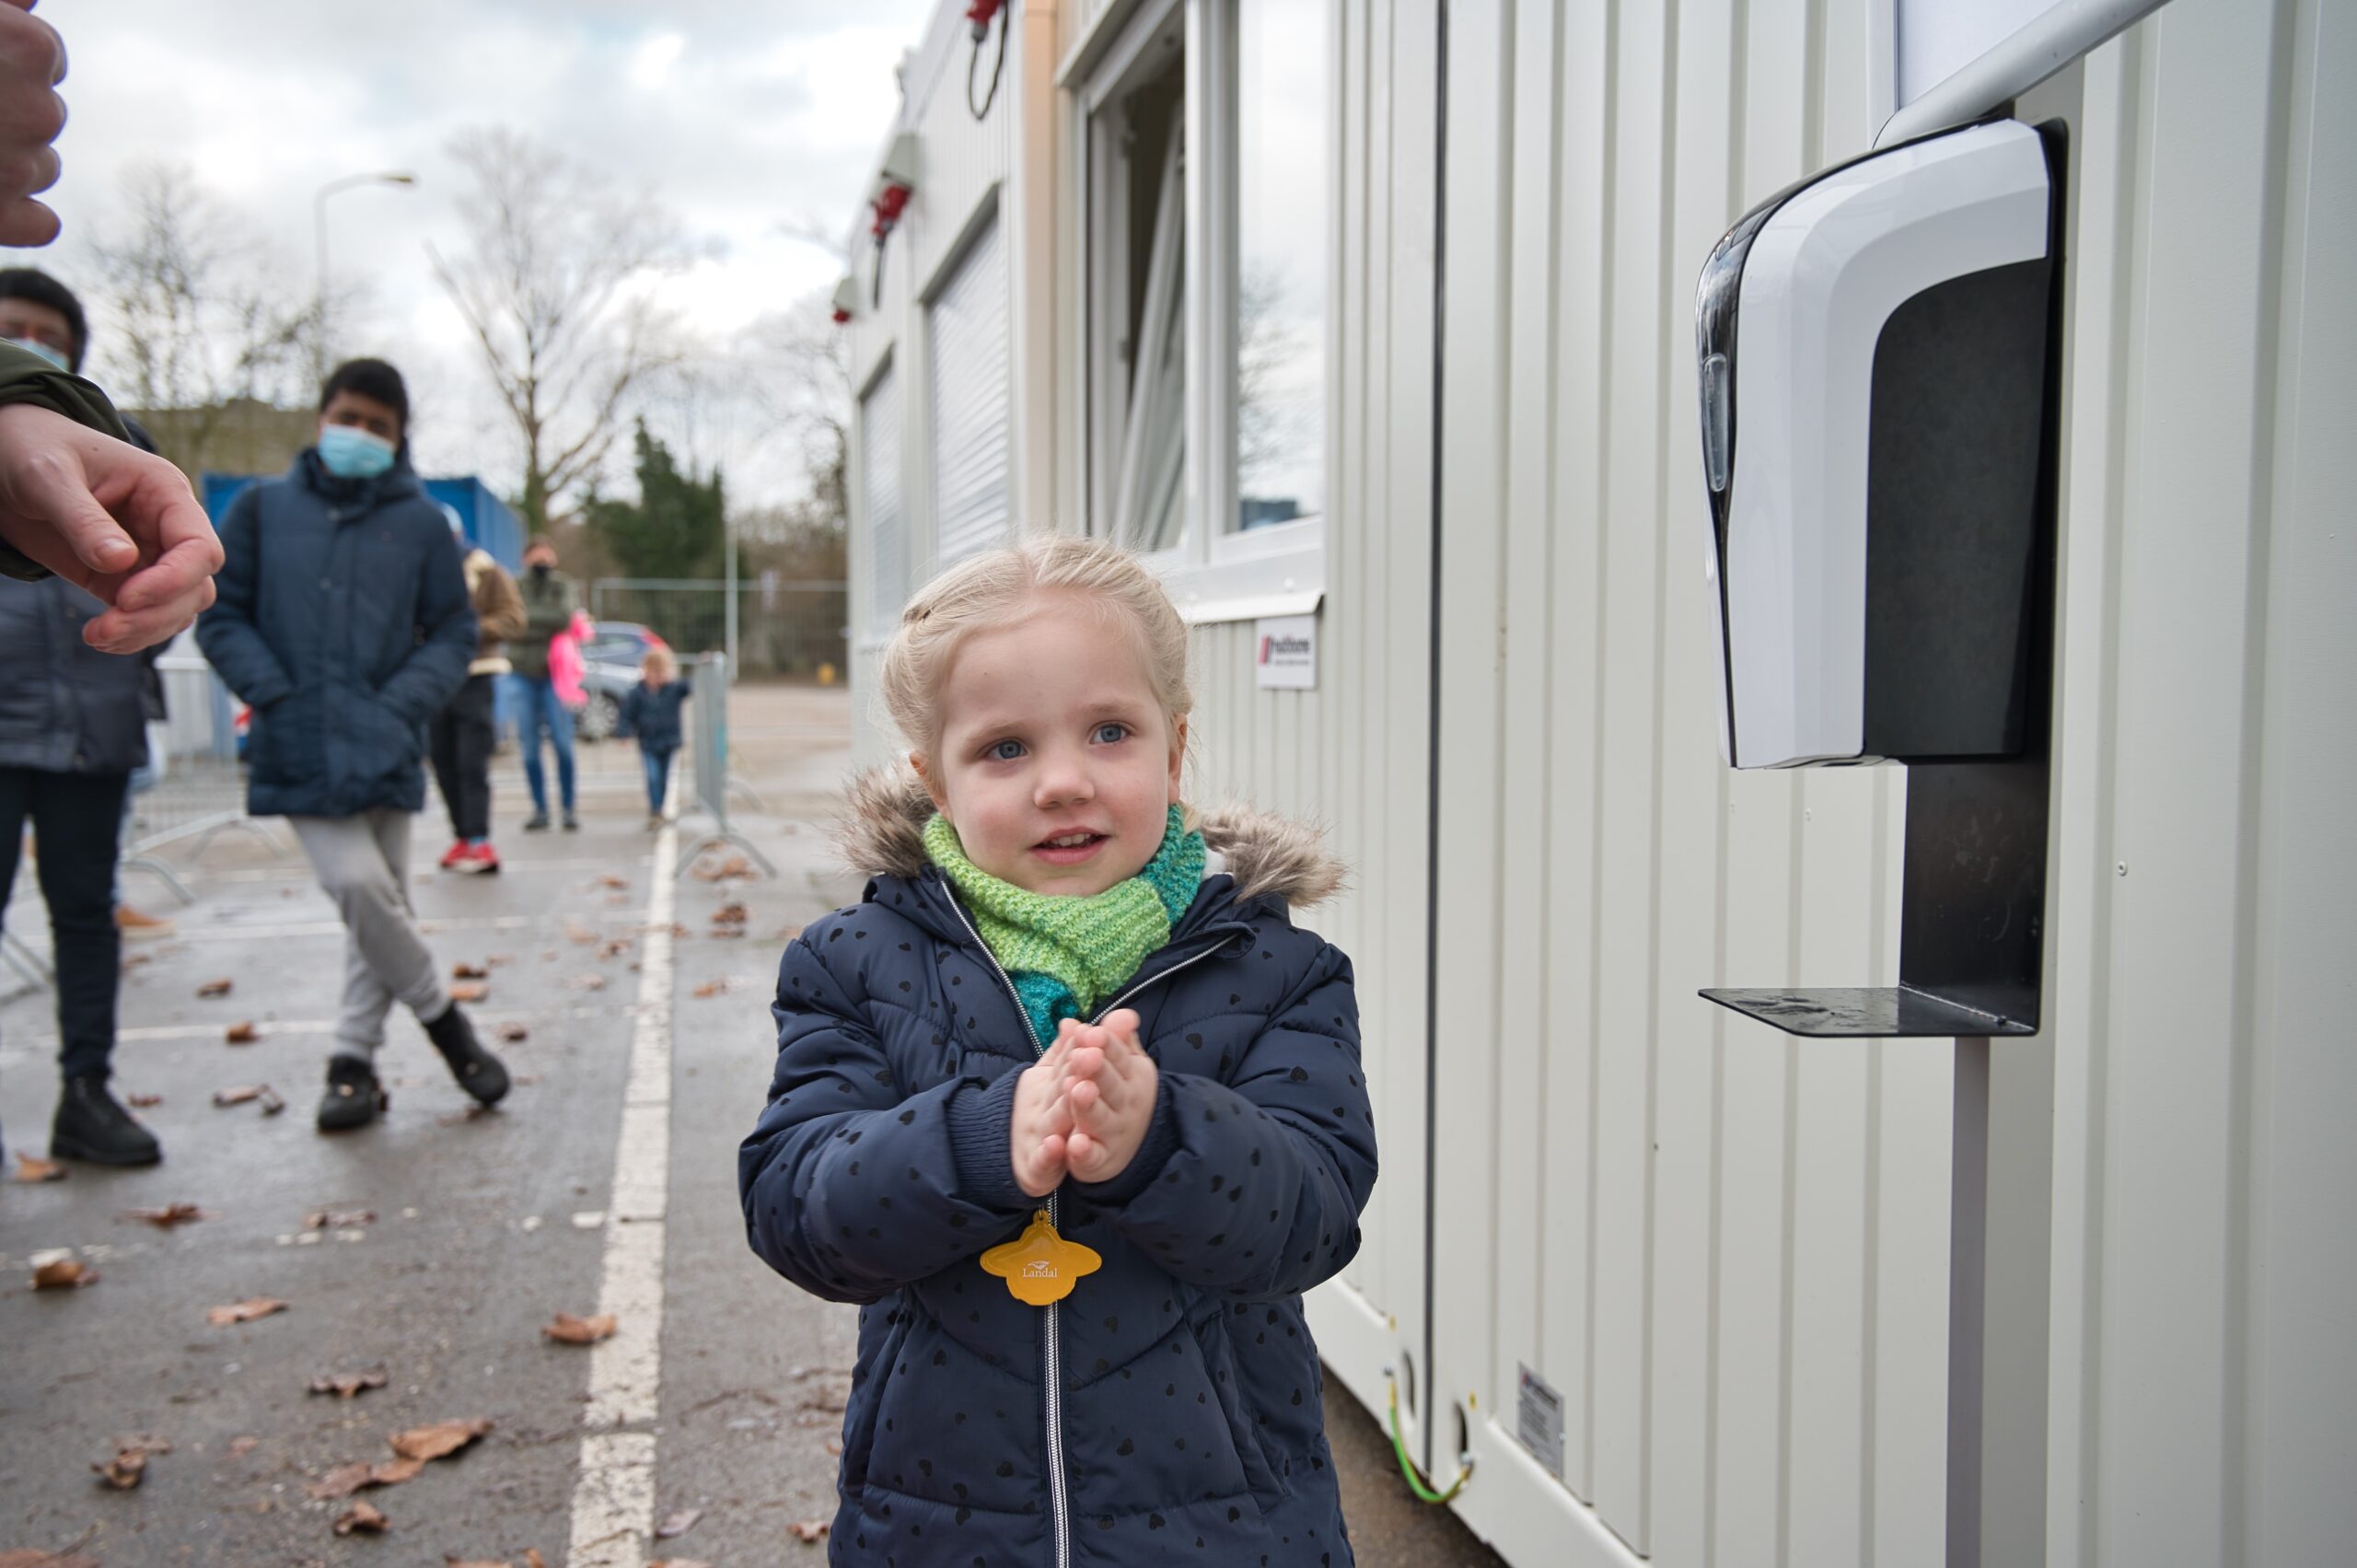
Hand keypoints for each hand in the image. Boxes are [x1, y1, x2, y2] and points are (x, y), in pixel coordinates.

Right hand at [0, 0, 65, 247]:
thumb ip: (3, 4)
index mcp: (31, 47)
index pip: (48, 57)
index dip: (7, 65)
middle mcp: (42, 109)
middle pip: (45, 114)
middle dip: (6, 114)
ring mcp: (24, 167)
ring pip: (41, 167)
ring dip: (6, 162)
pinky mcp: (4, 218)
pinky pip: (41, 223)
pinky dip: (17, 218)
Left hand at [0, 404, 221, 650]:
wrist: (4, 460)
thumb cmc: (31, 451)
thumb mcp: (49, 477)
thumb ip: (84, 519)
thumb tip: (121, 562)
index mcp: (164, 492)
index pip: (200, 547)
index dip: (174, 579)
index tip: (126, 598)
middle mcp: (166, 526)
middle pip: (196, 586)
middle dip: (157, 614)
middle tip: (106, 627)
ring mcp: (148, 555)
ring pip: (179, 608)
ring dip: (145, 631)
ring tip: (98, 635)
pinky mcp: (121, 578)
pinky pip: (147, 616)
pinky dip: (131, 635)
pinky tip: (98, 635)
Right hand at [1010, 1030, 1079, 1198]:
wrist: (999, 1152)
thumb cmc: (1038, 1110)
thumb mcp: (1047, 1077)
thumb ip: (1063, 1051)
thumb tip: (1074, 1019)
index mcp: (1051, 1084)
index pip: (1067, 1062)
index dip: (1079, 1046)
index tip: (1094, 1029)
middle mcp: (1043, 1106)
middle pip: (1062, 1087)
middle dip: (1076, 1070)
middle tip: (1092, 1054)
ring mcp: (1037, 1135)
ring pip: (1054, 1120)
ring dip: (1065, 1108)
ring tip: (1079, 1091)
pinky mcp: (1034, 1167)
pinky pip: (1041, 1161)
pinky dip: (1047, 1154)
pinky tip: (1055, 1147)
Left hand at [1062, 1009, 1158, 1184]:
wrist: (1136, 1145)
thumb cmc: (1123, 1094)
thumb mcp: (1127, 1065)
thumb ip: (1120, 1040)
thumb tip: (1122, 1013)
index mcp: (1131, 1076)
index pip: (1118, 1057)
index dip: (1106, 1045)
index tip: (1091, 1032)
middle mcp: (1125, 1103)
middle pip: (1110, 1085)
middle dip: (1097, 1071)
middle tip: (1084, 1056)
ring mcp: (1113, 1132)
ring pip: (1099, 1118)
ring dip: (1088, 1106)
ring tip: (1077, 1090)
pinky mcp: (1099, 1159)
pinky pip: (1092, 1156)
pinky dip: (1084, 1152)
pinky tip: (1074, 1144)